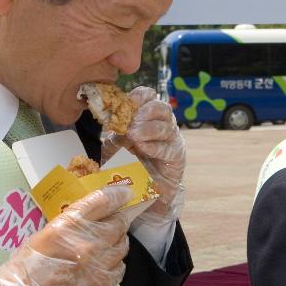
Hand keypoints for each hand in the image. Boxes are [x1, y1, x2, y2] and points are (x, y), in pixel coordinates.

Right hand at [0, 182, 135, 285]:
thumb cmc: (20, 275)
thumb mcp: (38, 240)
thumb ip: (65, 229)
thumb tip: (86, 223)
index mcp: (67, 227)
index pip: (101, 202)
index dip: (117, 195)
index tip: (125, 192)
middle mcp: (89, 243)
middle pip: (118, 223)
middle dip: (119, 220)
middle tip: (116, 220)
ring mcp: (100, 265)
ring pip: (122, 246)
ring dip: (117, 242)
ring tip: (107, 245)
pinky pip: (120, 268)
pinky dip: (115, 264)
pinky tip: (104, 267)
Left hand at [103, 87, 185, 225]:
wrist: (144, 188)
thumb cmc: (129, 163)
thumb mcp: (116, 145)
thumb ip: (113, 132)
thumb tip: (108, 118)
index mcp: (148, 116)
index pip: (149, 96)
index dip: (139, 96)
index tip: (127, 102)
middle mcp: (163, 124)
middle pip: (162, 107)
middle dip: (146, 111)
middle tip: (131, 120)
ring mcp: (172, 139)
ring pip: (166, 126)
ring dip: (148, 129)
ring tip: (133, 136)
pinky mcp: (177, 156)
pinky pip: (168, 148)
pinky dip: (154, 146)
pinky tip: (143, 148)